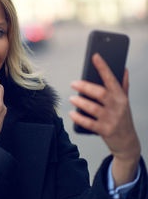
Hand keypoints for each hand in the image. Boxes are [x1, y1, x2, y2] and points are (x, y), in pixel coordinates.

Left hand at [69, 53, 140, 185]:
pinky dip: (78, 117)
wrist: (128, 143)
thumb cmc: (123, 118)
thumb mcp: (125, 101)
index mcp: (121, 96)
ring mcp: (111, 119)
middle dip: (85, 86)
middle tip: (73, 83)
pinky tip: (72, 113)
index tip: (95, 55)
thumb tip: (124, 68)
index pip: (112, 78)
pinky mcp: (105, 130)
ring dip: (79, 102)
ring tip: (72, 98)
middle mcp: (117, 106)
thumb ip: (123, 85)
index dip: (103, 66)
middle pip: (100, 93)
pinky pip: (88, 122)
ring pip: (92, 107)